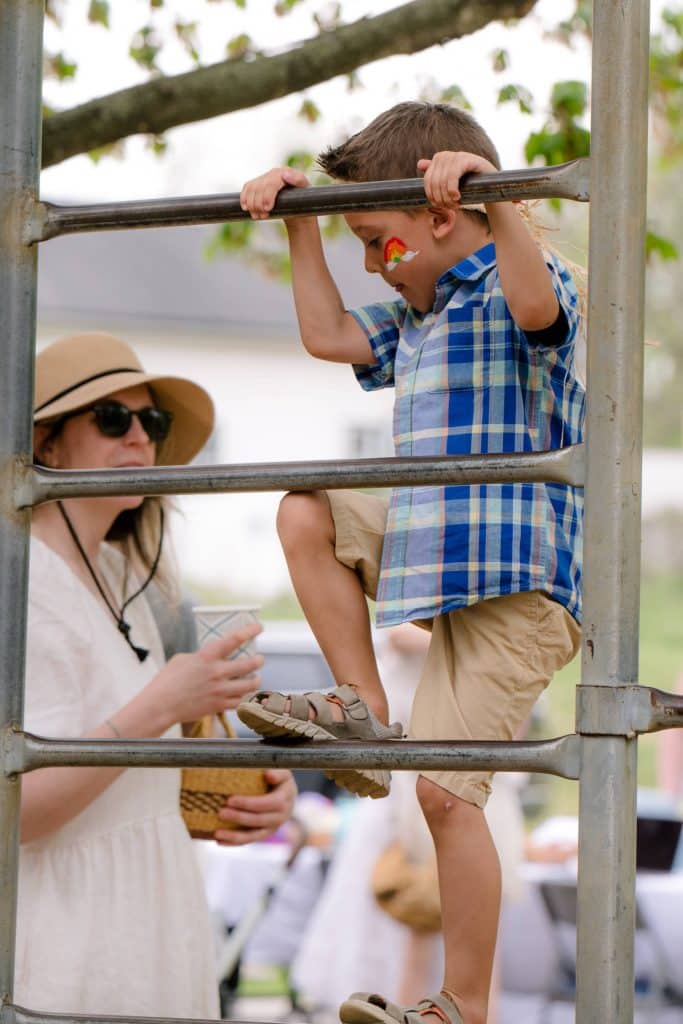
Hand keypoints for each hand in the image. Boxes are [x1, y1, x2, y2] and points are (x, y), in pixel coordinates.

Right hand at [146, 622, 264, 728]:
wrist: (160, 706)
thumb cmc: (167, 680)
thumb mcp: (182, 659)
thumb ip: (200, 657)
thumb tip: (210, 658)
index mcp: (206, 657)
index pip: (233, 640)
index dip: (249, 631)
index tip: (258, 627)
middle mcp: (216, 673)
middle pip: (249, 664)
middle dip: (258, 660)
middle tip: (260, 659)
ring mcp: (219, 691)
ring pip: (249, 685)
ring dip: (256, 680)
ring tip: (257, 678)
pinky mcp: (218, 706)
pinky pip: (240, 702)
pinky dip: (246, 698)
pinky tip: (246, 695)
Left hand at [213, 769, 297, 844]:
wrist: (286, 792)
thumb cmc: (278, 778)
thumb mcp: (282, 771)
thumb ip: (277, 772)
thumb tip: (268, 774)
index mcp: (285, 799)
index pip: (266, 803)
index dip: (248, 803)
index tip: (230, 800)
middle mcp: (281, 816)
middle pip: (259, 820)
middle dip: (239, 818)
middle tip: (221, 813)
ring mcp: (272, 827)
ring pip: (253, 835)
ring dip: (234, 836)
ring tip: (217, 833)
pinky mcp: (264, 834)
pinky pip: (249, 840)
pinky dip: (234, 842)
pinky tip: (219, 841)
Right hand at [240, 166, 310, 219]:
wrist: (297, 207)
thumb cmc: (304, 200)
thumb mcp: (306, 191)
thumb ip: (298, 181)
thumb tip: (285, 174)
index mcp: (285, 172)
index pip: (272, 183)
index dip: (267, 196)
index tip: (267, 209)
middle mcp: (274, 173)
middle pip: (260, 187)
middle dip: (259, 203)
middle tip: (263, 216)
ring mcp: (265, 177)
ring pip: (252, 188)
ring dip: (251, 204)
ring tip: (257, 216)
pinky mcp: (258, 183)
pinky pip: (247, 188)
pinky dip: (244, 198)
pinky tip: (246, 208)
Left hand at [417, 151, 496, 208]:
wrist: (489, 182)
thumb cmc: (467, 184)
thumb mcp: (449, 182)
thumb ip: (434, 174)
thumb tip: (419, 164)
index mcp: (437, 159)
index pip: (427, 181)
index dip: (432, 196)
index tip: (441, 206)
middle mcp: (443, 155)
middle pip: (434, 182)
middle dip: (441, 199)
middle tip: (451, 208)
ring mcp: (454, 155)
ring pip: (442, 181)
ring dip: (447, 197)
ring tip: (455, 205)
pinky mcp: (464, 158)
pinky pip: (452, 176)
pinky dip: (452, 189)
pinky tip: (457, 197)